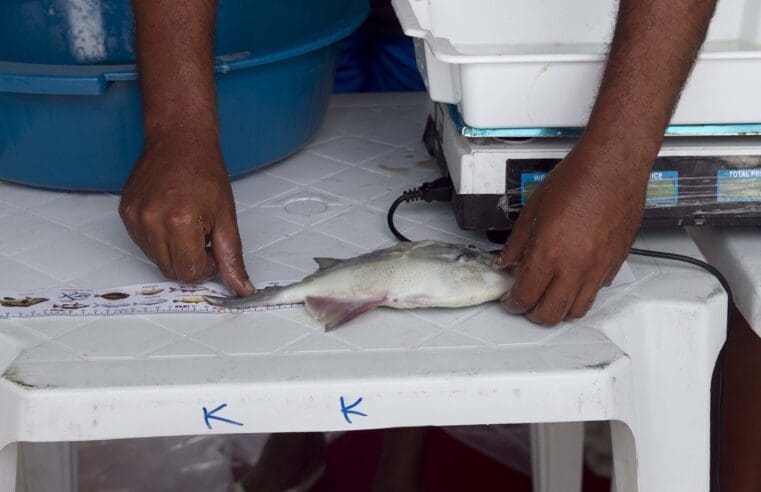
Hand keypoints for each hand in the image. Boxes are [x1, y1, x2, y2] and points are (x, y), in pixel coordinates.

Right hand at [119, 131, 253, 295]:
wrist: (179, 141)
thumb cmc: (205, 173)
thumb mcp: (226, 218)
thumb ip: (231, 258)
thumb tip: (241, 288)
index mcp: (180, 222)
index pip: (190, 274)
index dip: (206, 266)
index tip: (211, 246)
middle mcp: (152, 221)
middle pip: (171, 271)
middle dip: (190, 260)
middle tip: (201, 234)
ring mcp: (136, 218)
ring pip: (156, 260)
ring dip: (175, 250)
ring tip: (186, 222)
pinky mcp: (126, 214)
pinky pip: (144, 244)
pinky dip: (159, 239)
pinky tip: (170, 216)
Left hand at [495, 141, 648, 324]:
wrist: (613, 167)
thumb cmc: (576, 180)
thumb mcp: (533, 208)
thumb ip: (517, 241)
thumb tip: (506, 261)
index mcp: (548, 252)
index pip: (526, 296)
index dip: (513, 304)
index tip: (509, 301)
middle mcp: (574, 266)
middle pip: (551, 314)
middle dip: (533, 314)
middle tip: (526, 302)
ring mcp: (597, 268)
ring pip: (577, 310)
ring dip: (560, 309)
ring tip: (549, 295)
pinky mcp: (614, 264)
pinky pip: (596, 291)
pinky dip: (581, 293)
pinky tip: (572, 278)